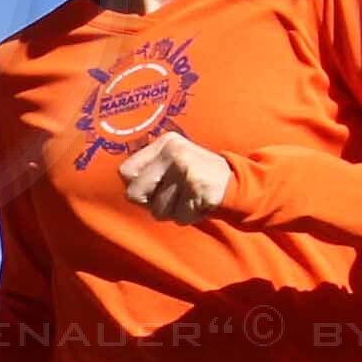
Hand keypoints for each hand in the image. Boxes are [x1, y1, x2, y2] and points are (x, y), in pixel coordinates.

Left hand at [118, 127, 232, 219]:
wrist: (235, 181)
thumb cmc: (195, 175)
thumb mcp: (173, 160)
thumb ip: (150, 170)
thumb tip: (127, 190)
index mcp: (164, 143)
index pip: (126, 171)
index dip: (134, 187)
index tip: (150, 190)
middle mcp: (173, 153)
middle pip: (135, 193)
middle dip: (150, 204)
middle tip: (169, 199)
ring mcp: (186, 170)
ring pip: (158, 210)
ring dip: (172, 212)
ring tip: (187, 199)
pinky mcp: (198, 189)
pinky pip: (179, 217)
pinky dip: (188, 217)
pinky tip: (198, 204)